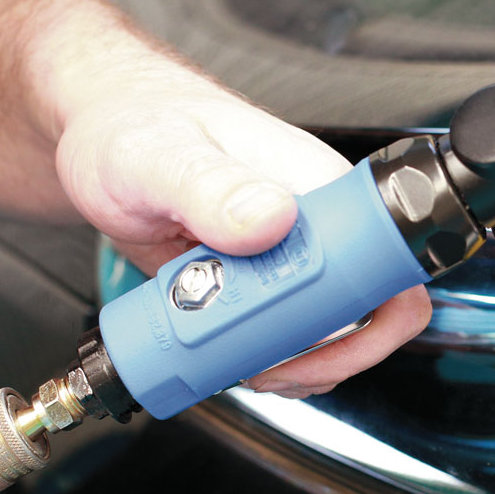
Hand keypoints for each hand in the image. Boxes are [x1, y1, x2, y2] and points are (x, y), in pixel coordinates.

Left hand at [52, 51, 429, 398]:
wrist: (106, 138)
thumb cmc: (135, 129)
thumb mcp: (158, 158)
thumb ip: (210, 185)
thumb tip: (270, 218)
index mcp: (317, 185)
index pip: (388, 262)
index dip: (368, 313)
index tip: (308, 334)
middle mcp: (317, 224)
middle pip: (372, 312)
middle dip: (327, 356)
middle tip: (267, 364)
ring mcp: (294, 256)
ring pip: (337, 332)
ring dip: (296, 365)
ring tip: (243, 363)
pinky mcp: (266, 281)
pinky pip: (295, 334)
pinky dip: (269, 357)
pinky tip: (234, 353)